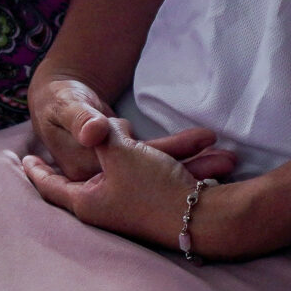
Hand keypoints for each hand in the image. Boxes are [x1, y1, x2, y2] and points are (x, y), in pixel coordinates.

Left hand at [22, 115, 241, 253]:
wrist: (211, 219)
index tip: (24, 159)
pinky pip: (157, 172)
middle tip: (111, 126)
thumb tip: (93, 128)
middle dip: (110, 142)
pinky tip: (190, 146)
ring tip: (164, 131)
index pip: (52, 185)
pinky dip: (169, 158)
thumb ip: (100, 135)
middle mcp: (107, 208)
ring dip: (154, 146)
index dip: (37, 170)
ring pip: (134, 165)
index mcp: (87, 201)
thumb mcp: (120, 152)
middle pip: (95, 169)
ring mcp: (133, 208)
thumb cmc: (153, 187)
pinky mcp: (159, 205)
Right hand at [29, 74, 233, 183]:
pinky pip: (160, 161)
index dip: (154, 186)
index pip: (125, 179)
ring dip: (194, 164)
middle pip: (149, 179)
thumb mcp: (68, 107)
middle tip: (227, 163)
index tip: (188, 194)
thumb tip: (94, 132)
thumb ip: (80, 119)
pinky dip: (184, 153)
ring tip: (229, 159)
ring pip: (159, 172)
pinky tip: (210, 146)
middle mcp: (102, 184)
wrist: (61, 97)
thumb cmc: (60, 102)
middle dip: (188, 169)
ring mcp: (118, 176)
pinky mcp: (128, 164)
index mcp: (84, 175)